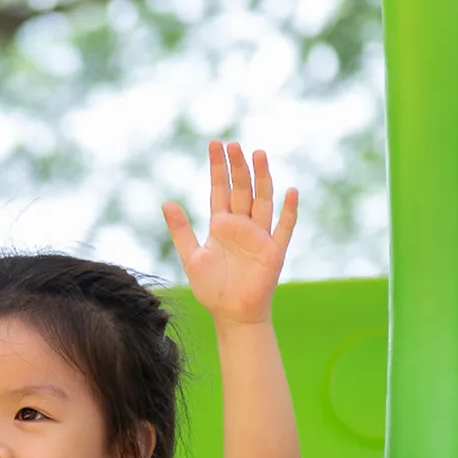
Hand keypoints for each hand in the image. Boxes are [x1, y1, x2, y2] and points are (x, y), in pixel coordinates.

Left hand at [164, 141, 298, 325]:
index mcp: (221, 225)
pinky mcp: (273, 250)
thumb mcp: (191, 256)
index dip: (218, 168)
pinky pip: (284, 227)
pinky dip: (288, 210)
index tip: (215, 144)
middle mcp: (242, 225)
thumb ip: (180, 230)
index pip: (220, 189)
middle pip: (241, 189)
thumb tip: (166, 203)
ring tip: (258, 155)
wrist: (231, 313)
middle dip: (237, 167)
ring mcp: (259, 235)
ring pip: (262, 200)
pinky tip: (290, 192)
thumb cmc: (211, 287)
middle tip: (233, 144)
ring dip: (262, 178)